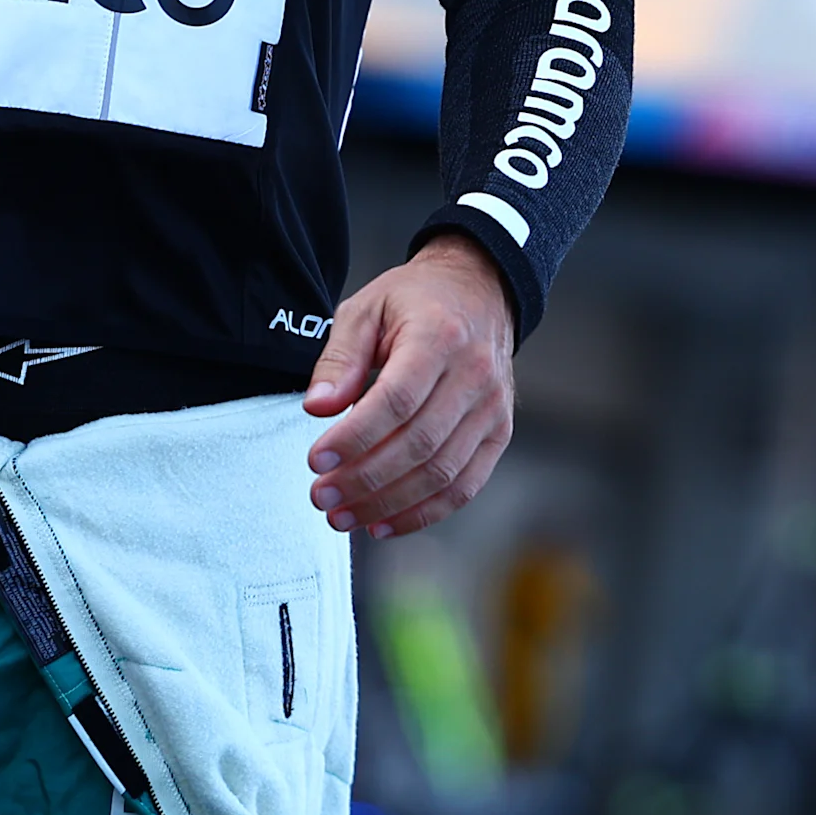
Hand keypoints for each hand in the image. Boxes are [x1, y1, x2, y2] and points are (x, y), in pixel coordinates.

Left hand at [300, 235, 516, 539]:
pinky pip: (465, 486)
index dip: (354, 437)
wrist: (479, 292)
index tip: (316, 461)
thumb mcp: (366, 309)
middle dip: (364, 480)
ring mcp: (493, 408)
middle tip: (321, 497)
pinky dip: (424, 513)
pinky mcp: (499, 433)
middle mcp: (474, 374)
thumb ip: (340, 358)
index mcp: (439, 336)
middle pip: (419, 444)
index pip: (397, 400)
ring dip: (388, 504)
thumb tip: (318, 408)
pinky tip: (383, 522)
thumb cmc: (416, 302)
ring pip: (442, 473)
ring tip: (344, 516)